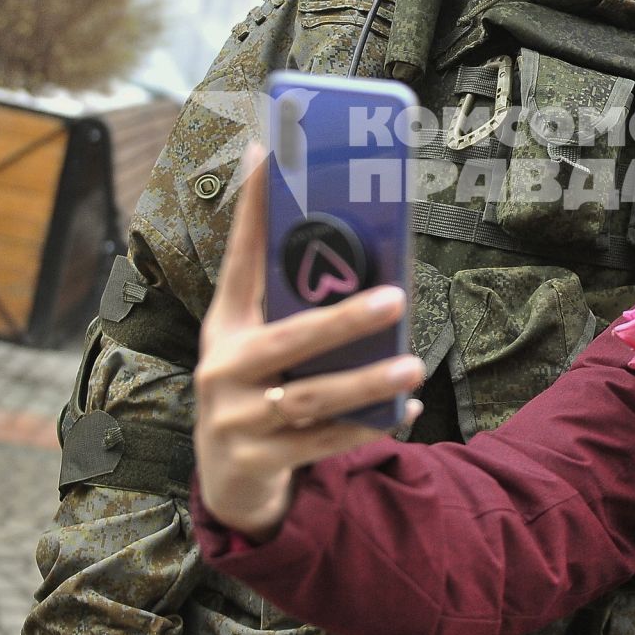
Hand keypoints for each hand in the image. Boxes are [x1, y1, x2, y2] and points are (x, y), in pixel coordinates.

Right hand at [193, 145, 423, 537]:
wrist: (227, 481)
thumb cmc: (257, 390)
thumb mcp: (259, 342)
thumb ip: (290, 298)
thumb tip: (346, 233)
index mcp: (227, 326)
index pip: (239, 258)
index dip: (251, 208)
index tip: (268, 153)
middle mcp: (222, 367)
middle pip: (287, 340)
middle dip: (342, 319)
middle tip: (395, 299)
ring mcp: (234, 418)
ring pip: (309, 399)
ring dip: (365, 382)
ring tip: (412, 366)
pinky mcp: (254, 461)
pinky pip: (320, 444)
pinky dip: (364, 427)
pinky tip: (405, 410)